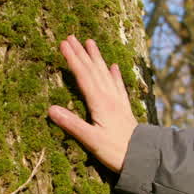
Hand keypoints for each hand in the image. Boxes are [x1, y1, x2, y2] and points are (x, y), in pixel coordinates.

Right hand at [48, 35, 137, 172]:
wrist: (142, 157)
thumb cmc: (116, 151)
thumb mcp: (91, 140)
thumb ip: (71, 124)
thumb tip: (51, 109)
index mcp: (100, 103)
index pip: (83, 75)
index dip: (73, 59)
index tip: (63, 44)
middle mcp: (109, 97)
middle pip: (93, 70)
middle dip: (81, 53)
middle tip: (71, 36)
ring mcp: (118, 101)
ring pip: (106, 73)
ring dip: (97, 57)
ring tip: (90, 42)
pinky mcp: (124, 108)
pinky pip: (118, 86)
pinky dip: (115, 75)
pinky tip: (114, 67)